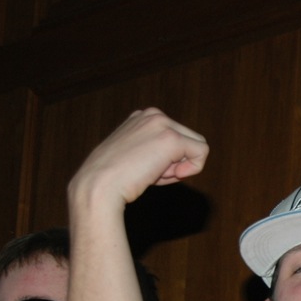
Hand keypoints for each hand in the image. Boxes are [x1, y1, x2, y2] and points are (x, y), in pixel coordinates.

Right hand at [68, 108, 208, 208]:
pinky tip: (166, 175)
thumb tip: (182, 162)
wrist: (98, 186)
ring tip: (151, 173)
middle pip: (189, 141)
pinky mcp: (171, 138)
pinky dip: (191, 170)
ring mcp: (162, 124)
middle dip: (175, 163)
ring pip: (197, 147)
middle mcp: (153, 114)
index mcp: (142, 117)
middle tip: (150, 174)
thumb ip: (153, 152)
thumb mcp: (133, 157)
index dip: (166, 161)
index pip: (174, 138)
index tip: (146, 170)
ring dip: (180, 168)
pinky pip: (201, 153)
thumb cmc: (112, 179)